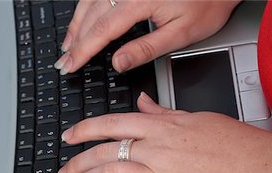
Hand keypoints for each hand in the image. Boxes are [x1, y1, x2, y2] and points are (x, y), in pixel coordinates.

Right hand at [55, 0, 240, 74]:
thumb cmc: (208, 3)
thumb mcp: (180, 33)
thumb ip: (146, 49)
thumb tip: (119, 63)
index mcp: (140, 0)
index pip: (102, 30)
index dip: (84, 51)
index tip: (71, 66)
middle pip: (92, 14)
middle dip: (75, 40)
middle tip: (63, 61)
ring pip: (91, 0)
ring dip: (77, 23)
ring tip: (68, 45)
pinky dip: (87, 7)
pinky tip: (83, 18)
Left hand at [57, 93, 271, 172]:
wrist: (259, 171)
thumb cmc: (236, 146)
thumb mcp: (197, 119)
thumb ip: (165, 113)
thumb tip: (144, 105)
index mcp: (163, 128)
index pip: (112, 124)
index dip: (85, 130)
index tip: (70, 136)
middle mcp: (157, 149)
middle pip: (104, 151)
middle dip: (78, 161)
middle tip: (65, 170)